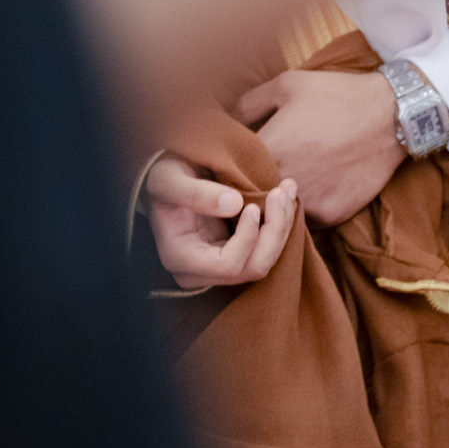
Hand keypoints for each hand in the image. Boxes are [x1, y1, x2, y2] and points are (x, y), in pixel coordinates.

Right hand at [144, 153, 297, 290]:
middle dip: (275, 231)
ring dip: (282, 226)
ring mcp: (216, 266)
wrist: (163, 177)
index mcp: (180, 257)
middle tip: (282, 192)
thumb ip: (197, 193)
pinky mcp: (231, 253)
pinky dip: (278, 224)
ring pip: (263, 261)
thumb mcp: (169, 178)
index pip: (227, 265)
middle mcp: (199, 271)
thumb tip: (235, 204)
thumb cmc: (161, 176)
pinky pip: (263, 249)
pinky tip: (284, 196)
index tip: (252, 205)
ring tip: (287, 189)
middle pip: (252, 268)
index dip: (248, 238)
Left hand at [232, 69, 404, 226]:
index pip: (228, 172)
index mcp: (266, 151)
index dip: (229, 167)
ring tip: (293, 176)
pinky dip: (306, 205)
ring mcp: (307, 203)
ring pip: (278, 211)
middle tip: (259, 171)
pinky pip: (307, 217)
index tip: (234, 162)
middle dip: (250, 186)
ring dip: (278, 200)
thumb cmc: (335, 96)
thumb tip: (224, 123)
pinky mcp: (330, 216)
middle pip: (251, 196)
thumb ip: (246, 105)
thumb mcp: (286, 85)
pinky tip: (316, 183)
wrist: (390, 116)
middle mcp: (282, 184)